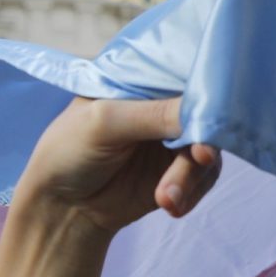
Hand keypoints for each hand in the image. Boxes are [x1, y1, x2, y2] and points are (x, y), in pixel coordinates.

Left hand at [14, 97, 220, 237]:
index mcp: (141, 81)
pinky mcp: (178, 170)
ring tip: (165, 198)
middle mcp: (161, 106)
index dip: (204, 86)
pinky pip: (204, 177)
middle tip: (200, 157)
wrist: (62, 206)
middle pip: (204, 113)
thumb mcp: (104, 124)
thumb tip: (203, 111)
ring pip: (208, 148)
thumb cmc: (69, 152)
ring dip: (190, 176)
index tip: (213, 107)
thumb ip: (153, 114)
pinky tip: (170, 206)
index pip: (184, 70)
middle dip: (205, 138)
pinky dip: (190, 193)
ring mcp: (172, 138)